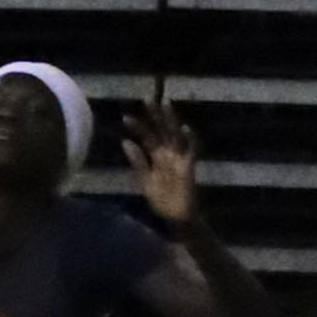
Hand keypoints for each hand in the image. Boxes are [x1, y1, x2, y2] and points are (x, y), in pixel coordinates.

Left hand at [123, 95, 201, 229]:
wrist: (175, 218)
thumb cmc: (162, 200)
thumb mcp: (145, 179)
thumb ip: (137, 161)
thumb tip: (125, 142)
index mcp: (158, 157)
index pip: (147, 137)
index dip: (138, 127)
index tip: (125, 117)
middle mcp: (169, 154)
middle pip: (162, 130)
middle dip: (155, 115)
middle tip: (147, 98)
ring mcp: (180, 159)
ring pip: (176, 135)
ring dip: (171, 120)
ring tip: (166, 103)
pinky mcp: (189, 167)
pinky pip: (192, 151)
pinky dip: (190, 140)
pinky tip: (185, 128)